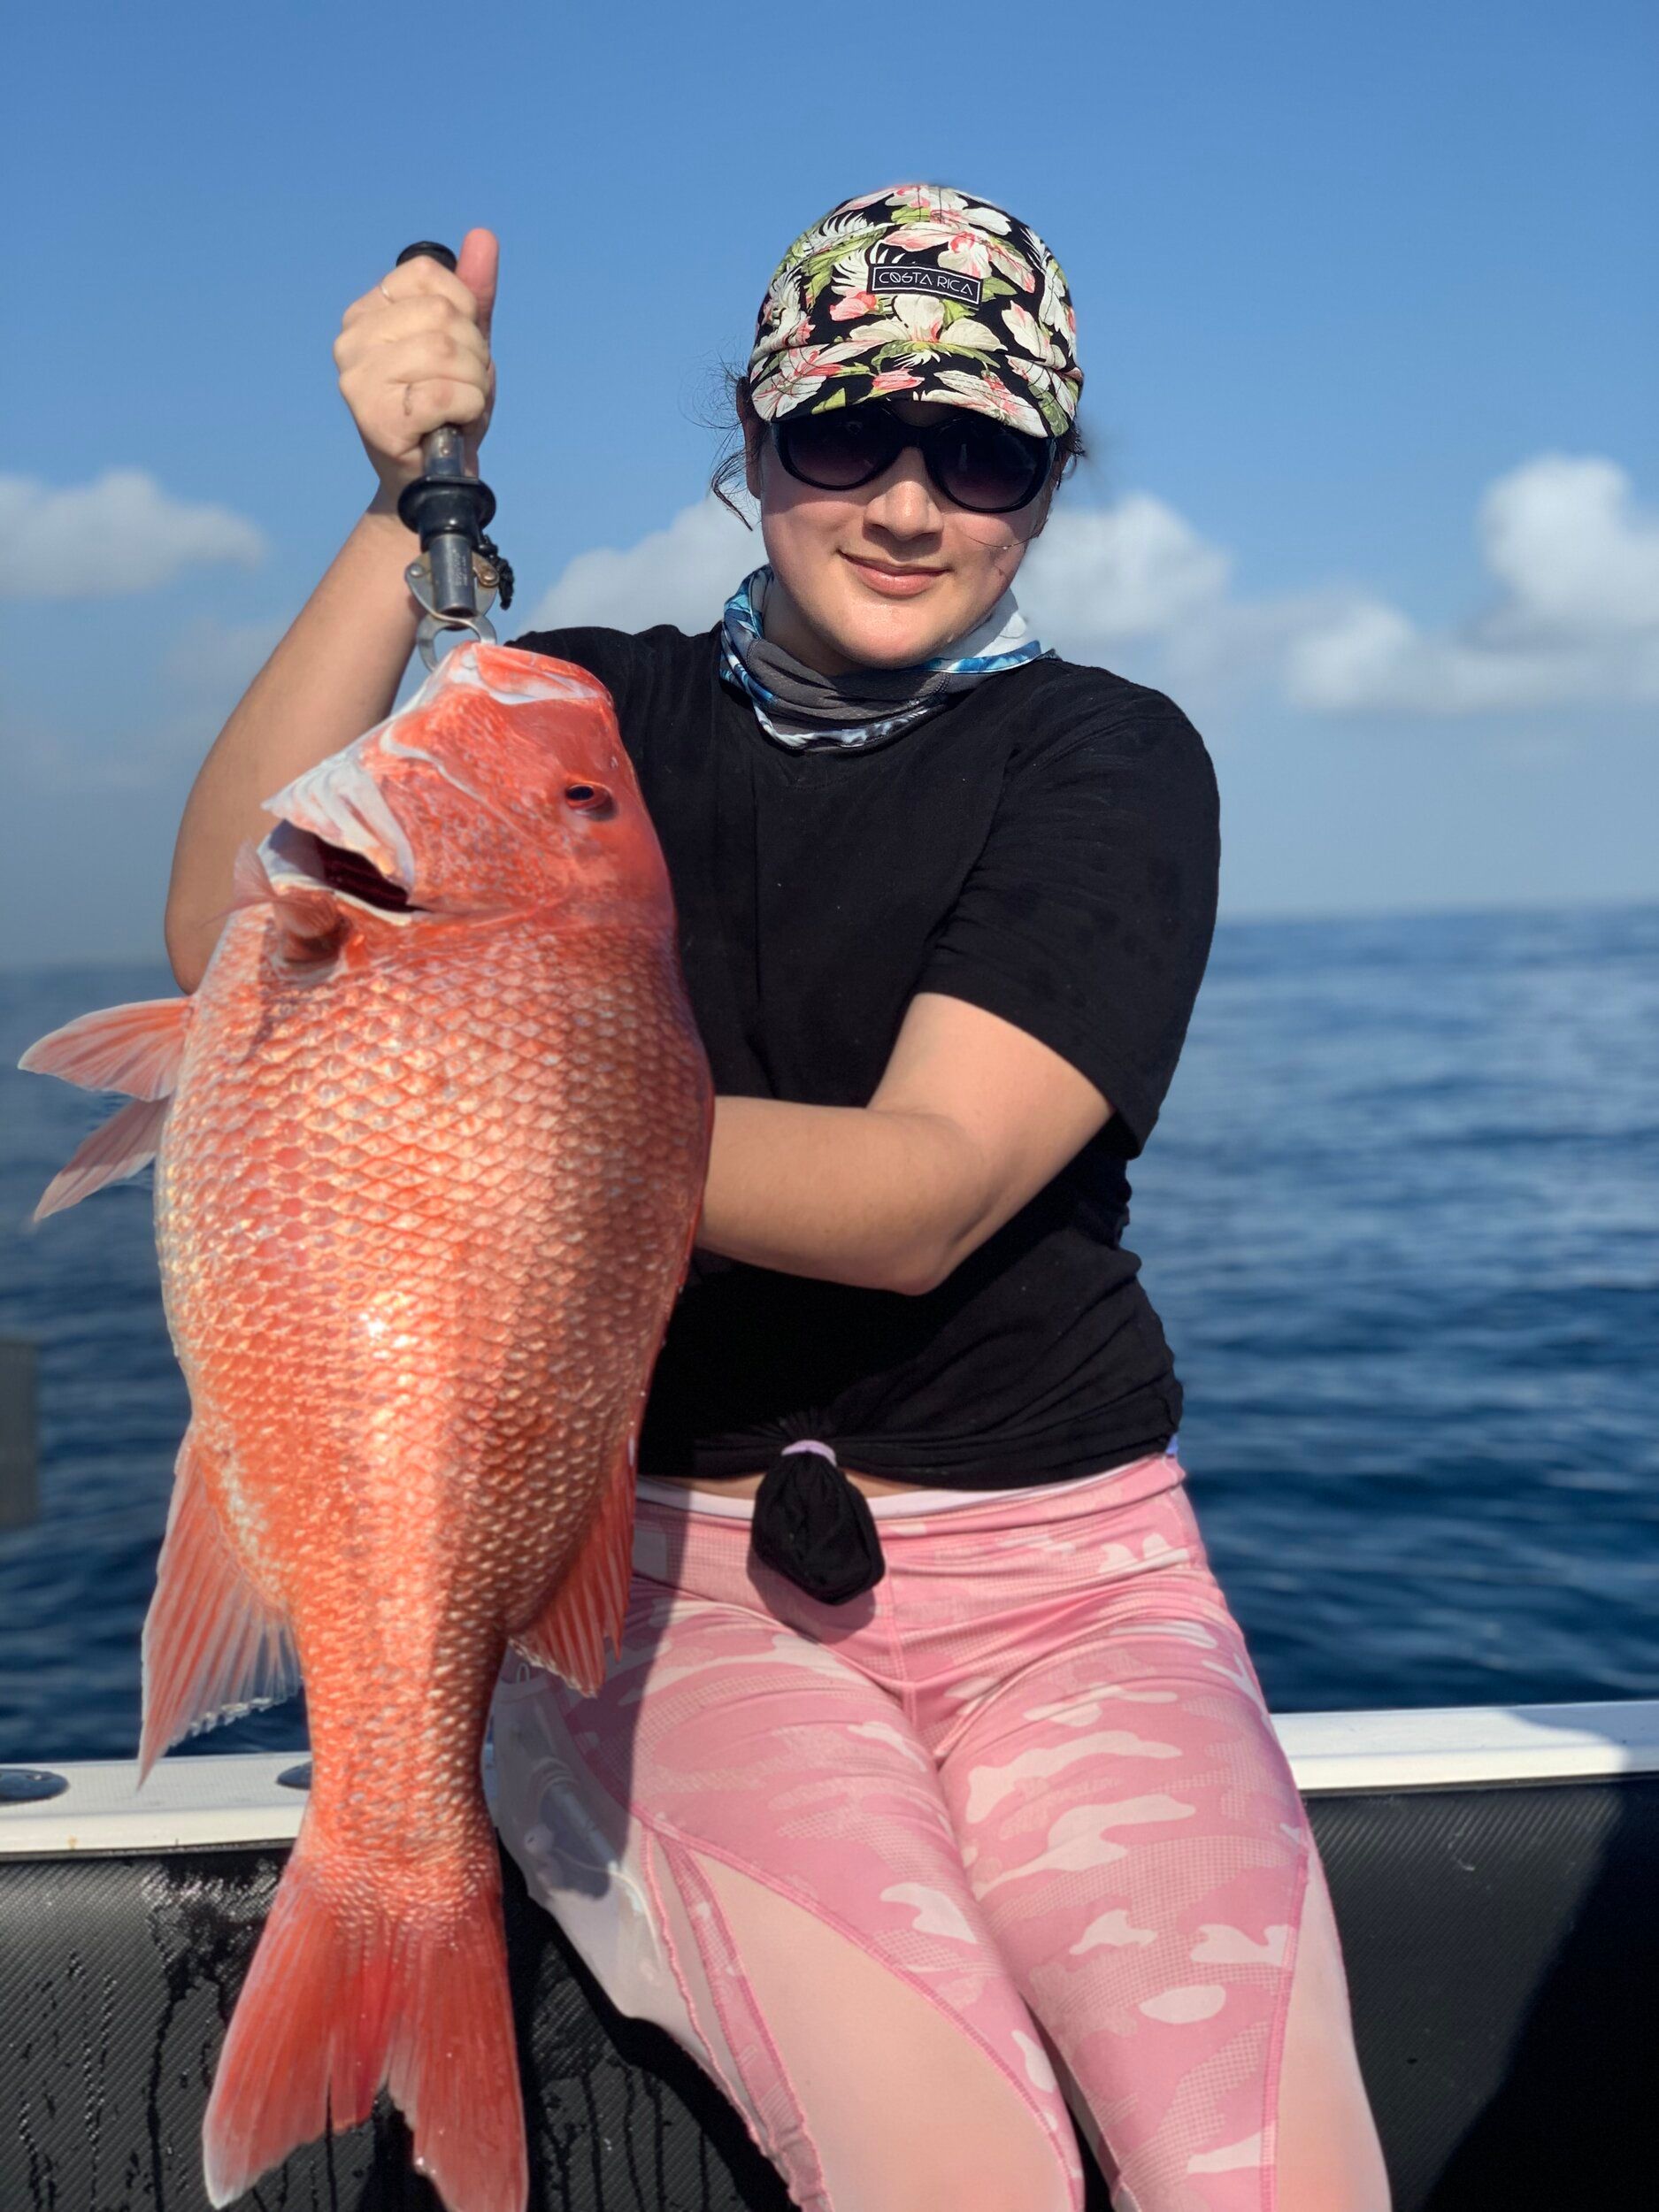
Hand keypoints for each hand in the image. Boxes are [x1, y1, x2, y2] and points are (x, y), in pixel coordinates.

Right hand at [333, 228, 497, 497]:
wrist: (434, 480)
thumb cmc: (447, 409)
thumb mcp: (466, 344)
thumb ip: (474, 293)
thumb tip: (483, 236)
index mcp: (366, 312)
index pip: (429, 276)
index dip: (464, 313)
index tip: (457, 351)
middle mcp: (351, 340)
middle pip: (443, 317)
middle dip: (475, 356)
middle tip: (463, 388)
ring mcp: (357, 380)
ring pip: (448, 353)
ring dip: (475, 386)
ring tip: (459, 408)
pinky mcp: (376, 418)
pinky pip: (447, 393)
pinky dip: (470, 409)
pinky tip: (455, 424)